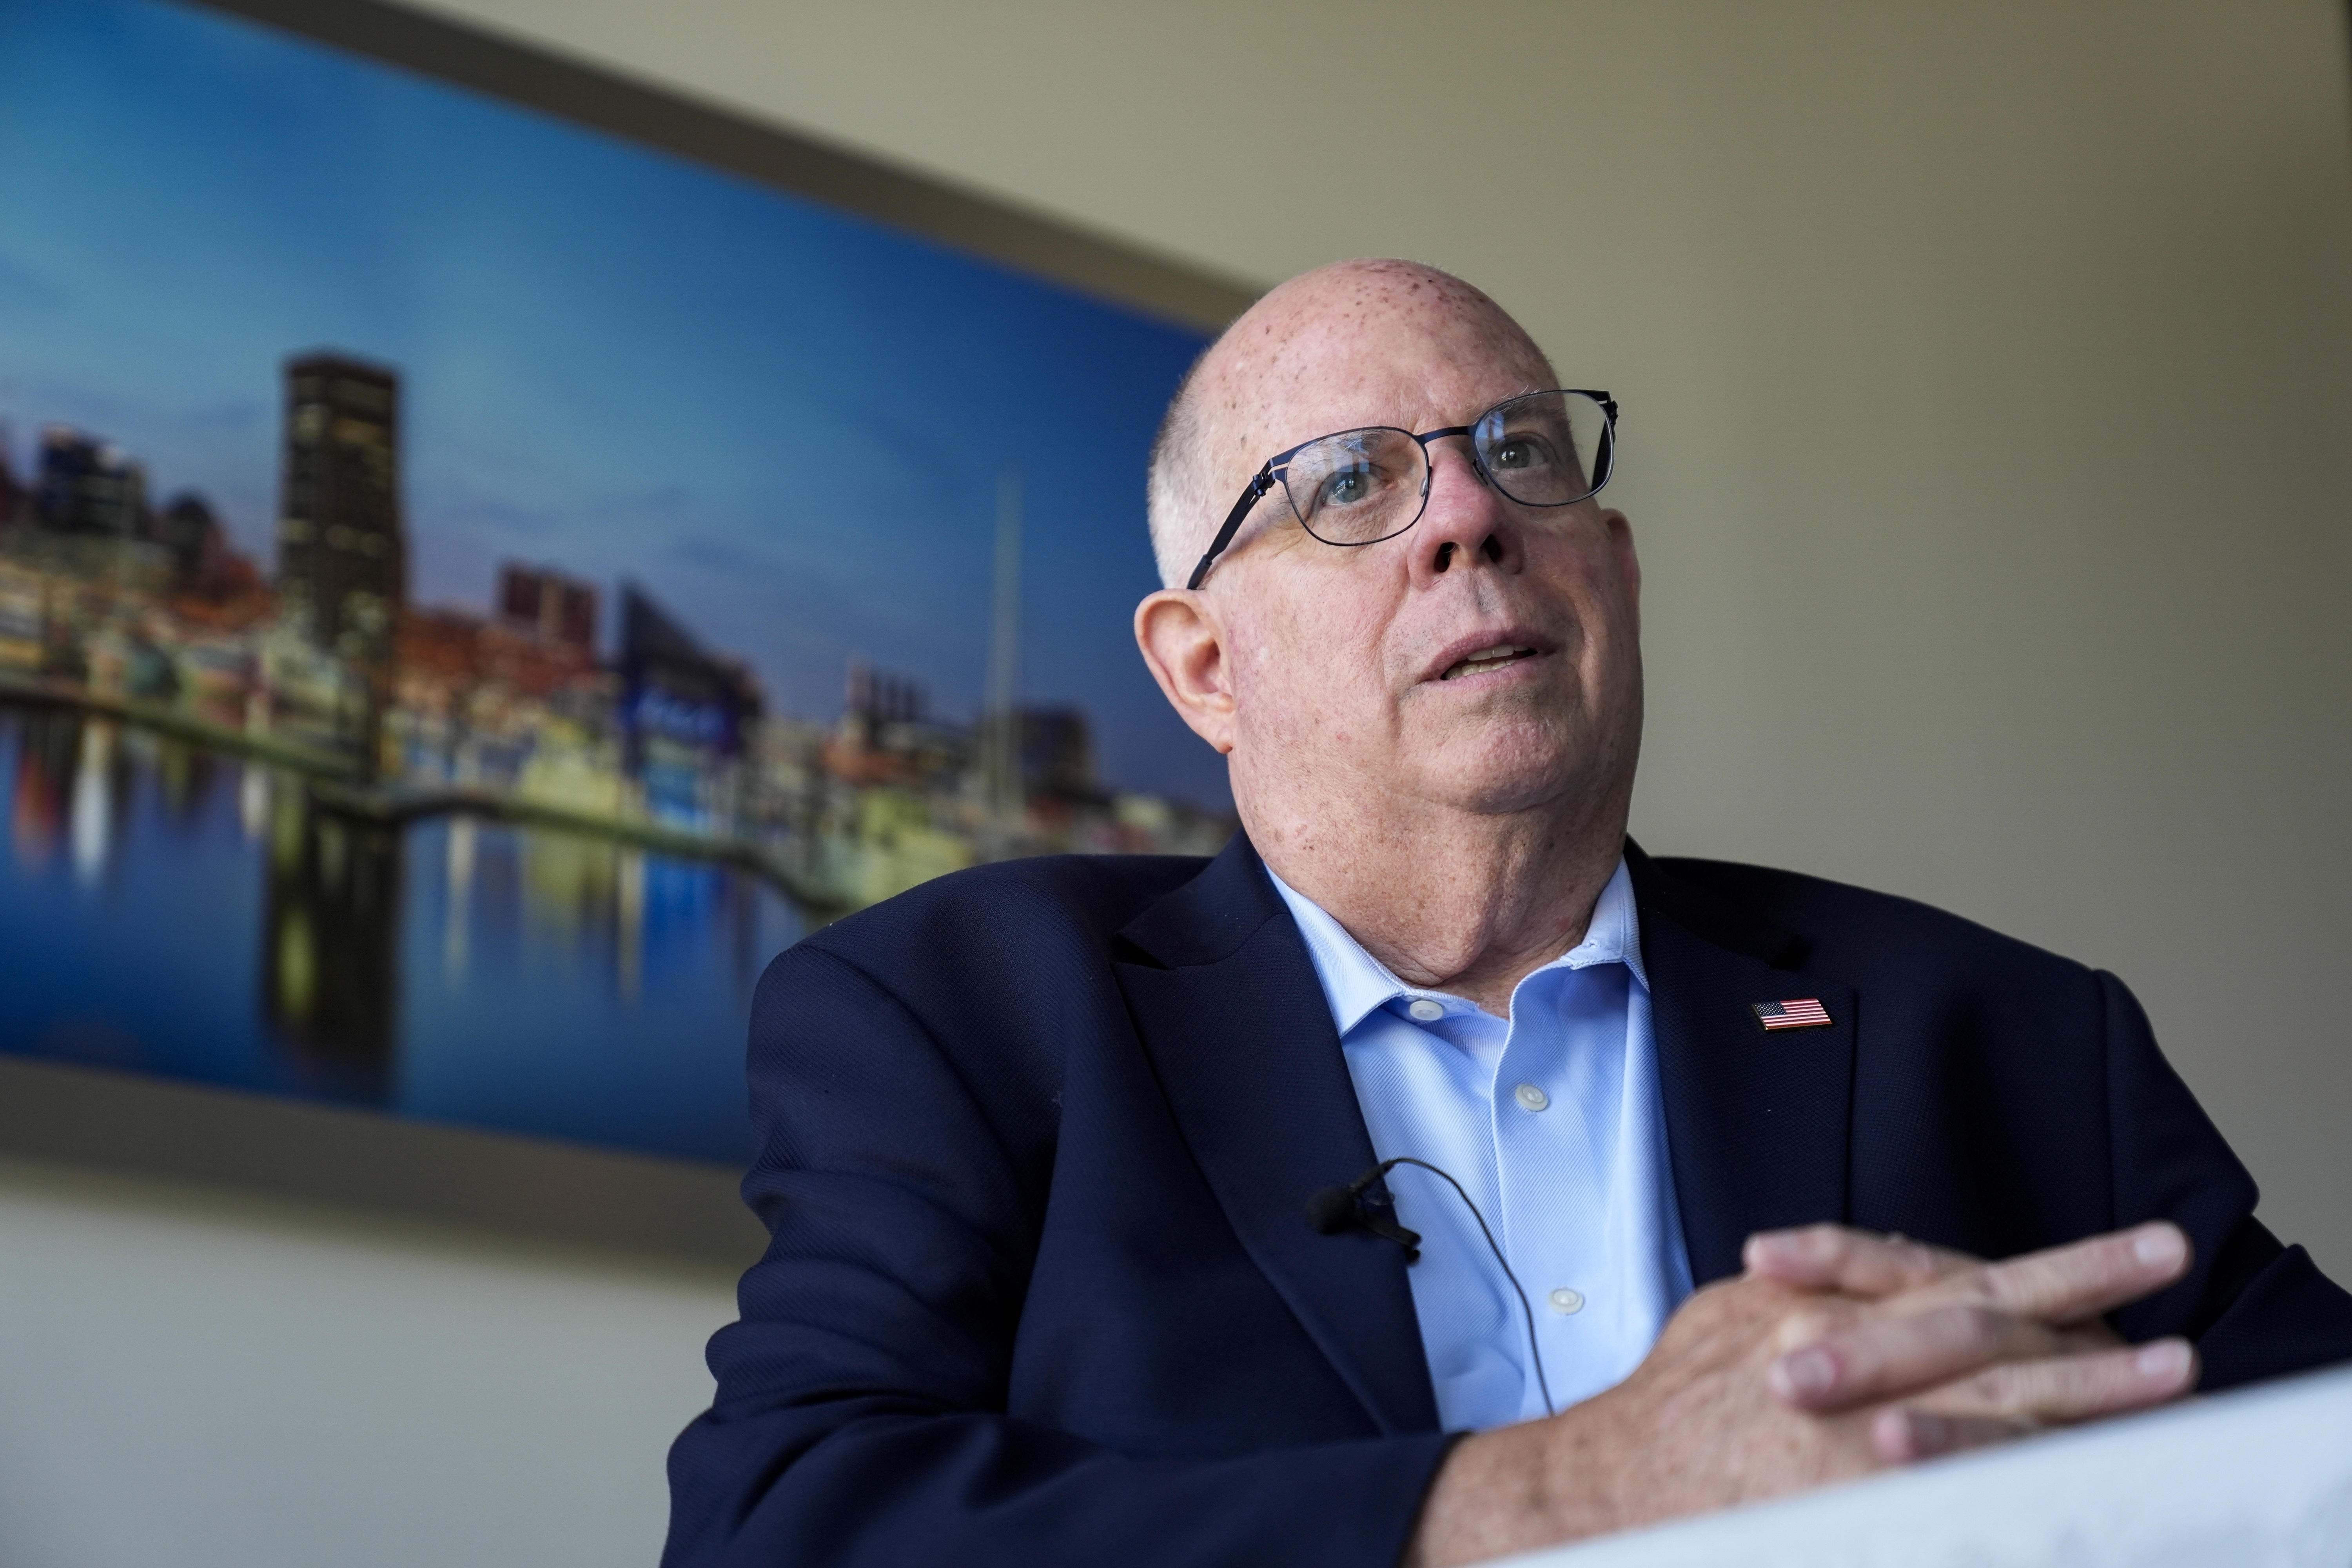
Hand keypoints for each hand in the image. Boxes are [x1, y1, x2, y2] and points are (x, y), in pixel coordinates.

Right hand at [1403, 1221, 2196, 1567]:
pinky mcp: (1853, 1507)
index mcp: (1824, 1312)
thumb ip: (1811, 1289)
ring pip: (1991, 1422)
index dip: (2062, 1271)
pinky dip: (2011, 1491)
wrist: (1613, 1484)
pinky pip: (1948, 1501)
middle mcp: (1847, 1371)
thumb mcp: (1736, 1314)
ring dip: (2084, 1406)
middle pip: (1994, 1345)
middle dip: (2092, 1340)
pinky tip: (2080, 1496)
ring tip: (2162, 1389)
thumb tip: (1875, 1269)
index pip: (1961, 1281)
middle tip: (2180, 1340)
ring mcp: (1854, 1449)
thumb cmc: (1674, 1399)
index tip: (2143, 1255)